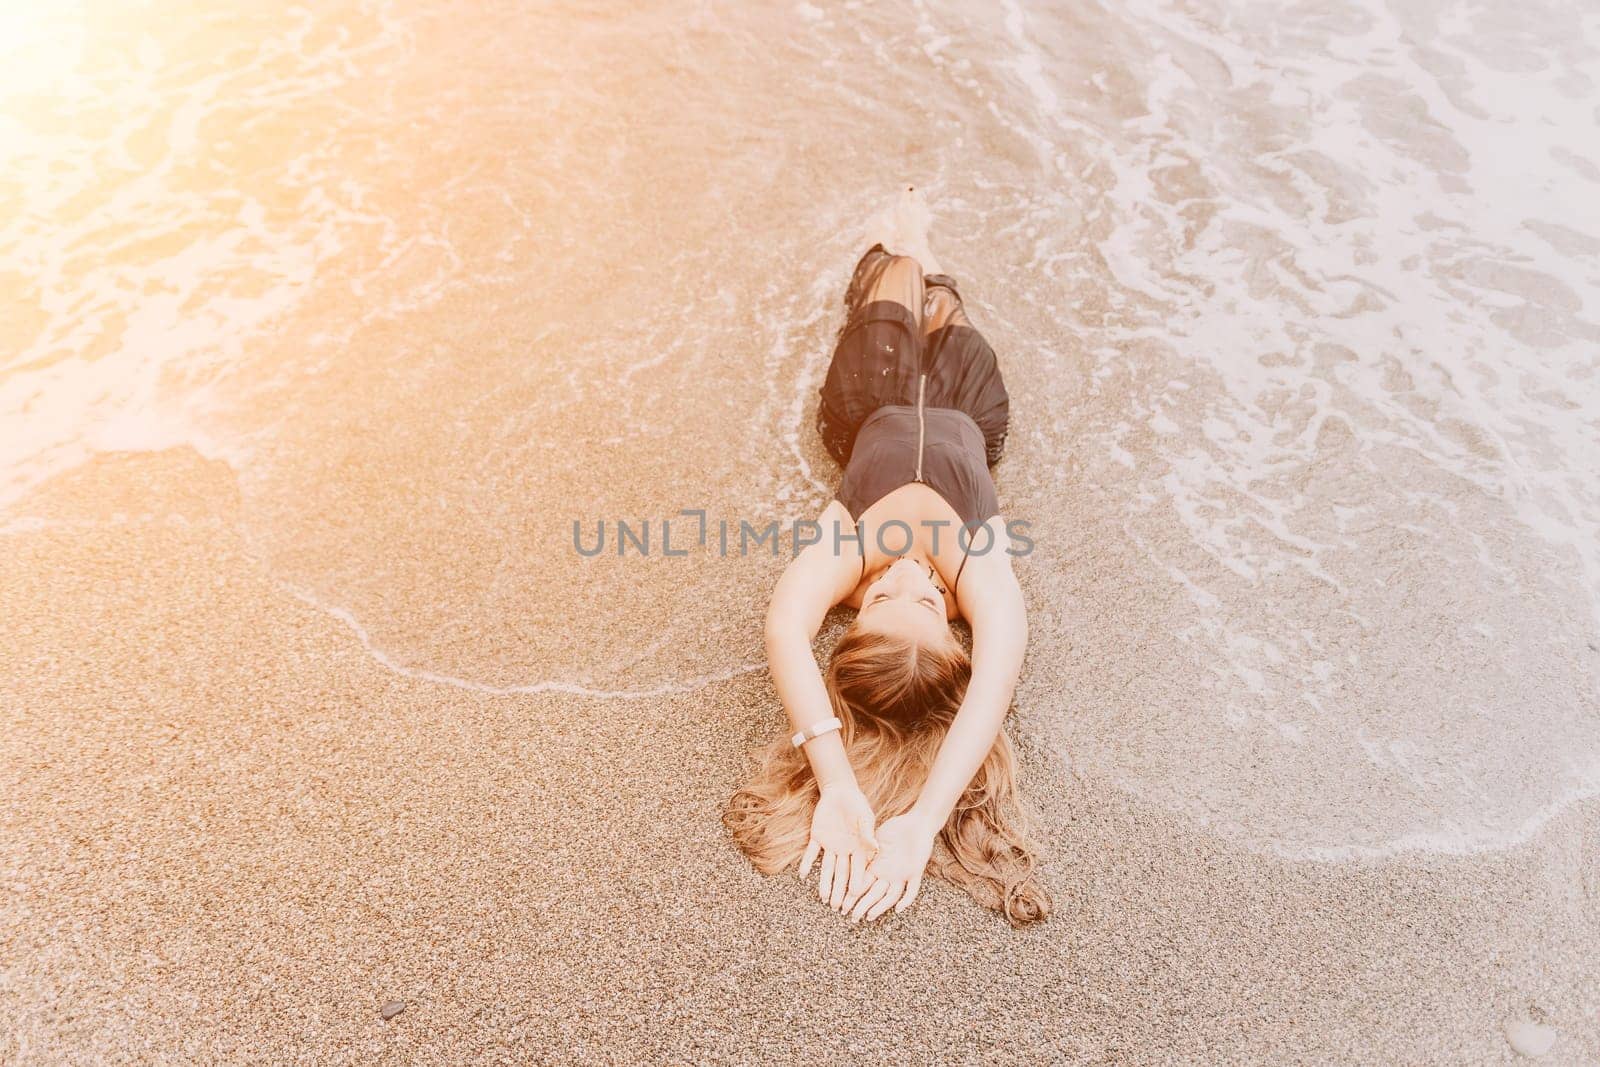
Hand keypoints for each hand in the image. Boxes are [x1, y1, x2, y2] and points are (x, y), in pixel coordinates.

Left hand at [797, 783, 879, 913]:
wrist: (841, 791)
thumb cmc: (858, 805)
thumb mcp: (865, 818)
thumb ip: (867, 833)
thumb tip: (876, 849)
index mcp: (859, 849)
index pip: (858, 869)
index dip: (857, 882)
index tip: (855, 896)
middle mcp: (844, 851)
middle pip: (841, 874)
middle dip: (839, 890)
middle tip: (836, 907)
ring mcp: (830, 846)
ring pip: (826, 868)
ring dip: (824, 882)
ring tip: (822, 898)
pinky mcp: (817, 838)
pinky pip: (811, 853)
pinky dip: (806, 863)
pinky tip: (803, 875)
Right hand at [849, 811, 936, 922]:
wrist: (917, 823)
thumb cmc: (896, 827)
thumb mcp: (877, 836)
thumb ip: (866, 847)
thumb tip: (852, 856)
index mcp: (877, 866)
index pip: (862, 885)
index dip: (853, 896)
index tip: (842, 906)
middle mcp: (888, 874)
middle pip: (873, 894)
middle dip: (862, 906)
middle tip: (851, 917)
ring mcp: (902, 874)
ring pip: (890, 896)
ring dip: (880, 906)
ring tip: (869, 916)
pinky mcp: (916, 871)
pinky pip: (912, 889)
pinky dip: (906, 900)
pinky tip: (899, 909)